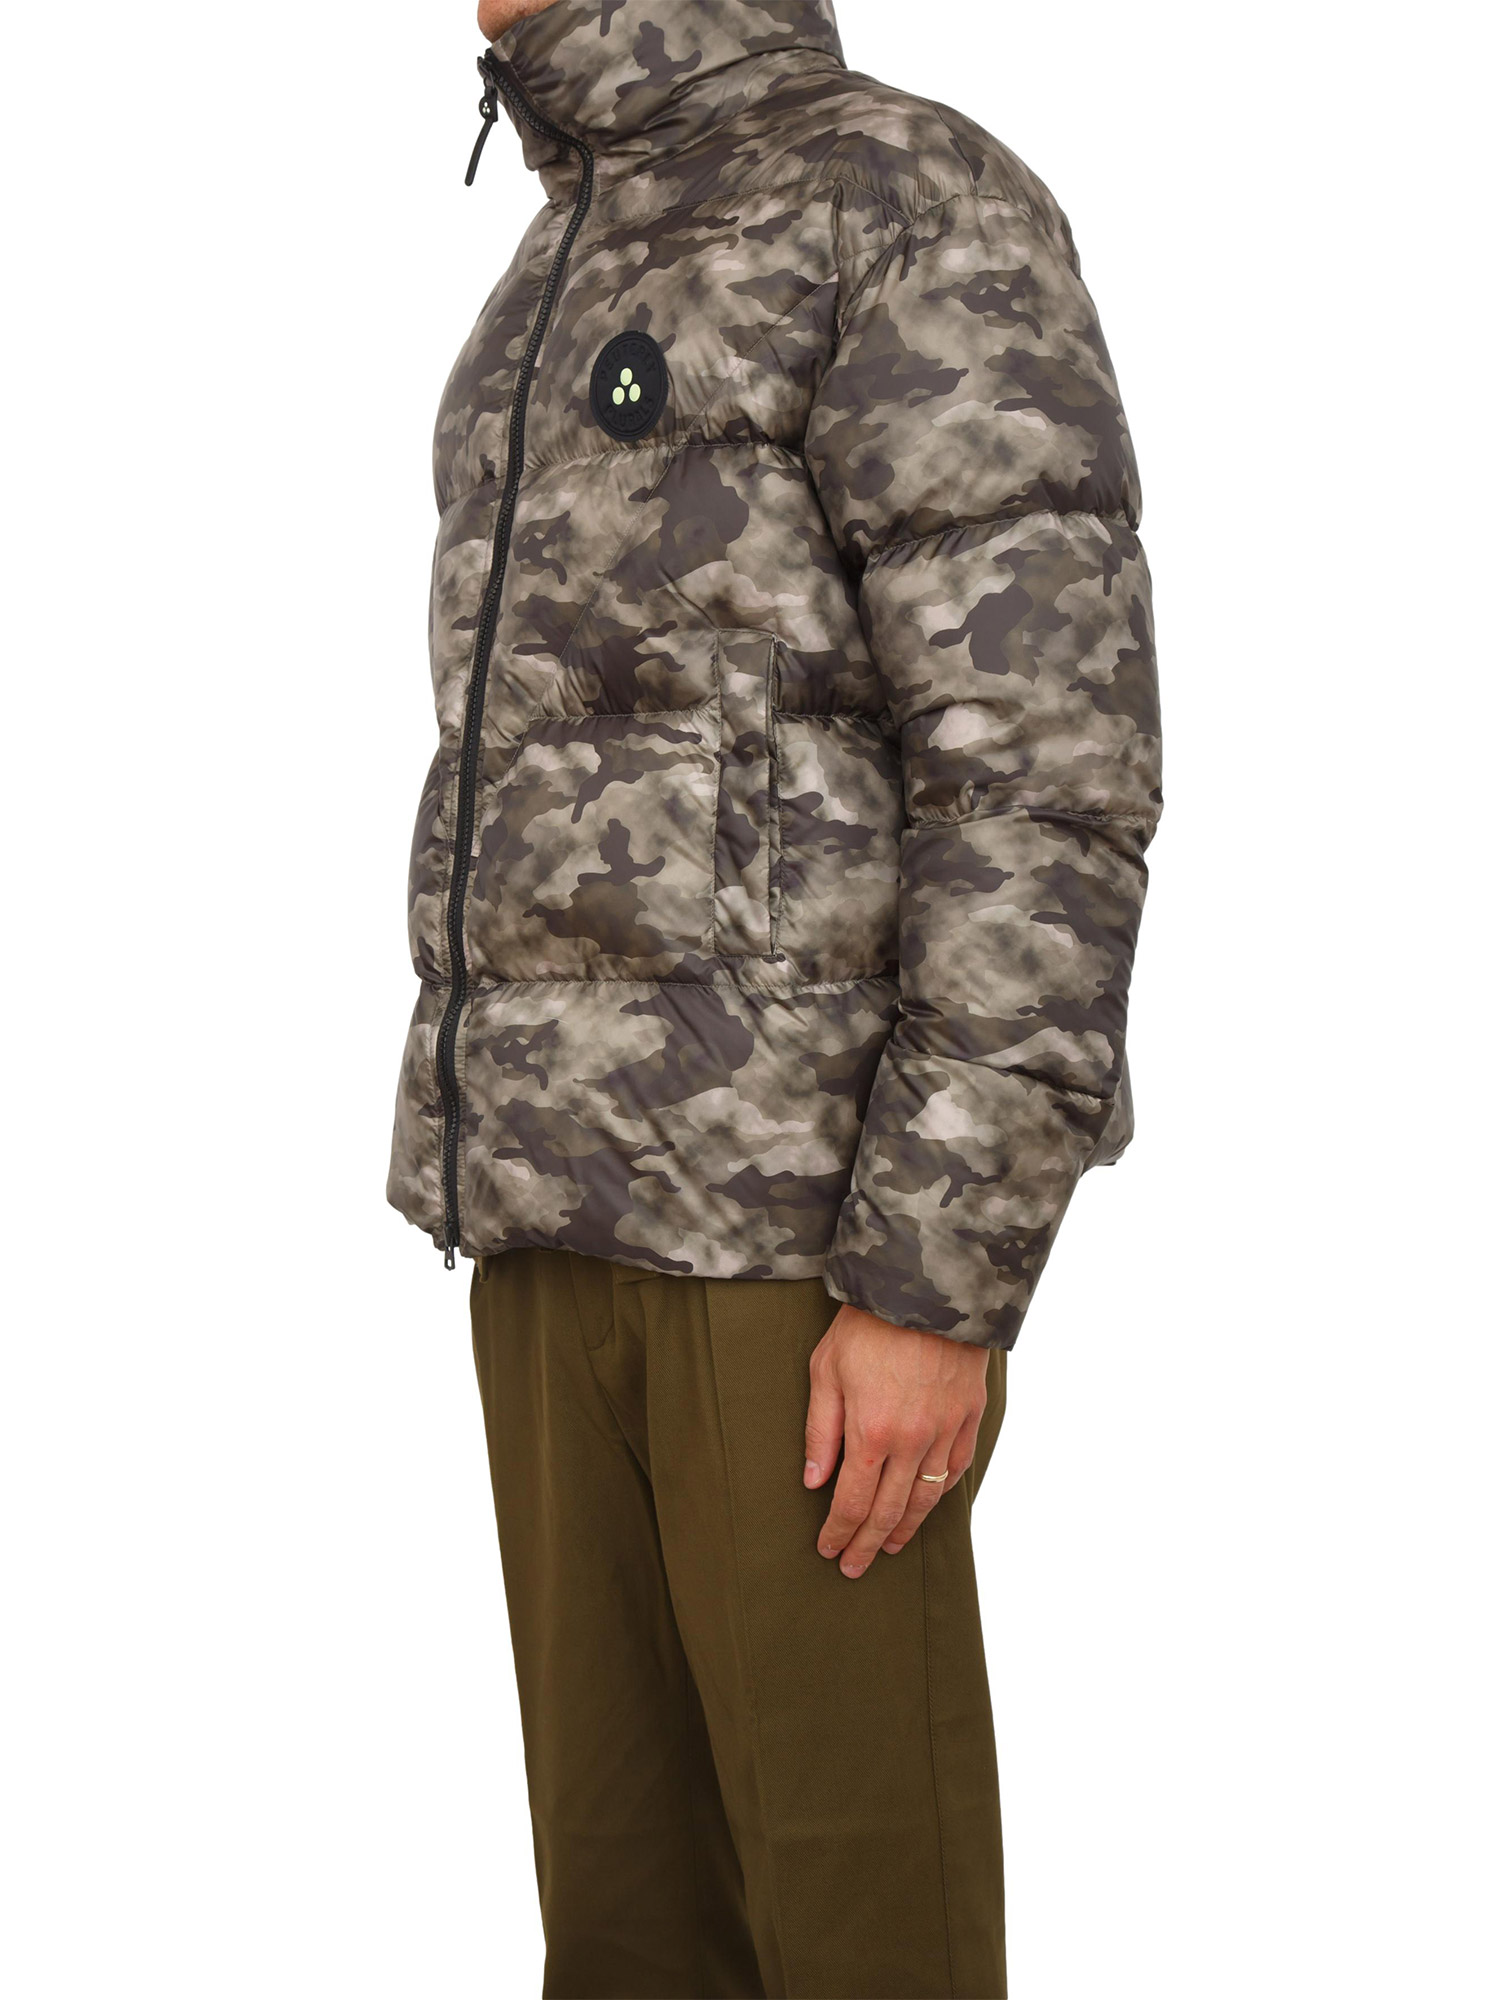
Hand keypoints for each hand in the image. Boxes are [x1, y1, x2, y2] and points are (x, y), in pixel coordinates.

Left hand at [804, 1303, 989, 1577]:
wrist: (926, 1287)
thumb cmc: (868, 1324)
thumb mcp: (826, 1370)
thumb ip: (821, 1431)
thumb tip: (813, 1482)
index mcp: (872, 1432)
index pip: (852, 1502)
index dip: (839, 1533)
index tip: (829, 1551)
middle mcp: (913, 1440)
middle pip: (889, 1510)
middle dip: (868, 1544)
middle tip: (854, 1567)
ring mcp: (946, 1429)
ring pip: (928, 1497)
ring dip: (907, 1528)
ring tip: (890, 1546)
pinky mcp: (970, 1414)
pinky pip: (957, 1467)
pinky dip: (942, 1493)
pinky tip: (928, 1503)